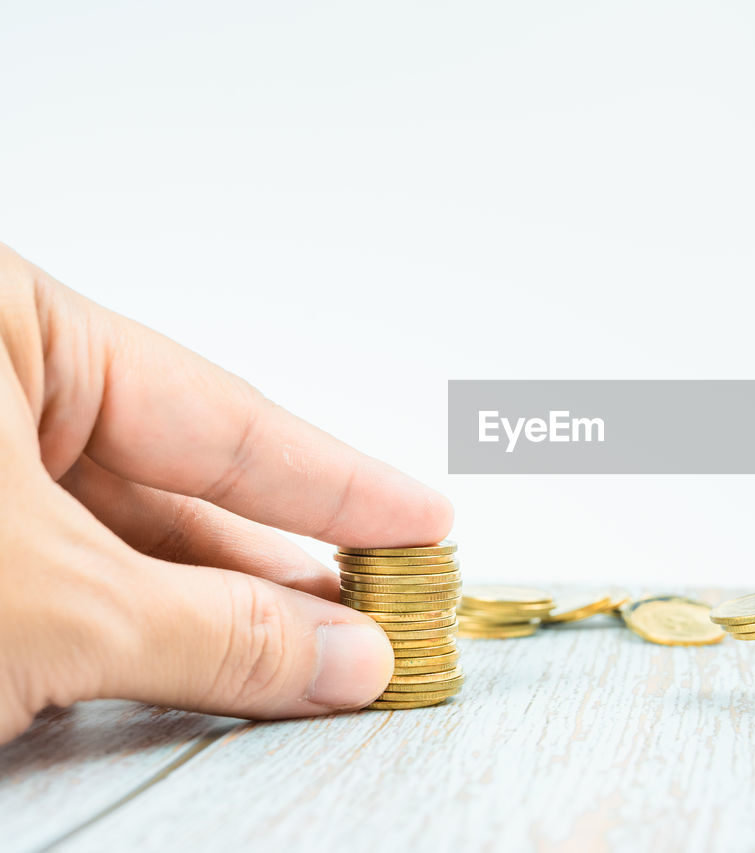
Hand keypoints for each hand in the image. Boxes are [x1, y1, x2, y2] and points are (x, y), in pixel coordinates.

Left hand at [0, 244, 451, 744]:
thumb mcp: (48, 600)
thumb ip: (210, 631)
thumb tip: (350, 657)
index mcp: (6, 325)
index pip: (221, 415)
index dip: (339, 482)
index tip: (425, 522)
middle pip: (179, 481)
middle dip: (286, 563)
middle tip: (388, 609)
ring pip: (120, 541)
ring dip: (222, 610)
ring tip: (323, 652)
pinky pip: (64, 583)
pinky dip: (143, 633)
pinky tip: (218, 663)